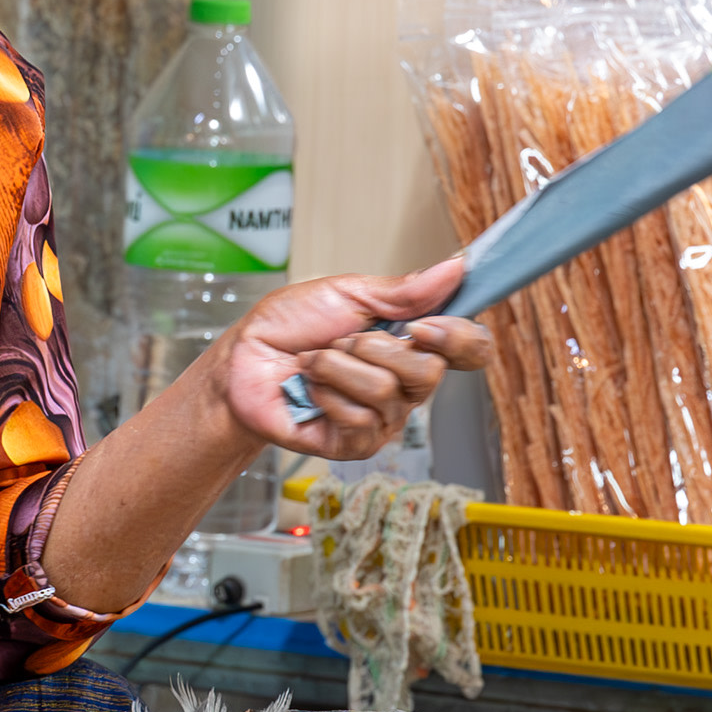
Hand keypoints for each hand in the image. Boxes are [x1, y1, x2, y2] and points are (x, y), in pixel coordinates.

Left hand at [218, 258, 492, 460]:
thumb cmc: (288, 327)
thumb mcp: (345, 293)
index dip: (459, 339)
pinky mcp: (355, 444)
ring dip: (338, 367)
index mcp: (412, 345)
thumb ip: (402, 290)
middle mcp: (405, 385)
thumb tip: (455, 268)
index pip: (470, 350)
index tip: (422, 326)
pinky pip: (359, 419)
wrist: (242, 361)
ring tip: (315, 363)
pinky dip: (326, 394)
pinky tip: (310, 391)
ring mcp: (383, 418)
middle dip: (373, 346)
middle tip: (340, 340)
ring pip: (386, 393)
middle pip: (429, 373)